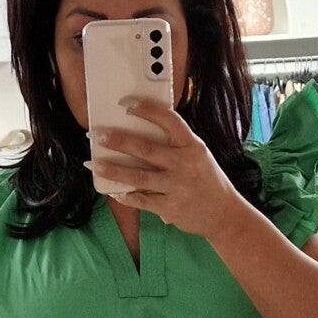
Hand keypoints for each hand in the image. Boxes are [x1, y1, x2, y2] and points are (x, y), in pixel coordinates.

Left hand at [86, 100, 244, 238]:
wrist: (224, 214)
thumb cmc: (206, 180)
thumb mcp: (197, 155)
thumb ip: (175, 145)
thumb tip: (140, 135)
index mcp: (192, 146)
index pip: (169, 120)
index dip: (147, 110)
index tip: (125, 104)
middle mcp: (184, 164)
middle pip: (146, 149)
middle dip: (118, 140)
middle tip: (97, 135)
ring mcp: (177, 186)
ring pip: (138, 176)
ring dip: (113, 169)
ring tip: (94, 164)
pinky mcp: (170, 207)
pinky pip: (142, 200)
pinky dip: (125, 195)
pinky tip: (113, 190)